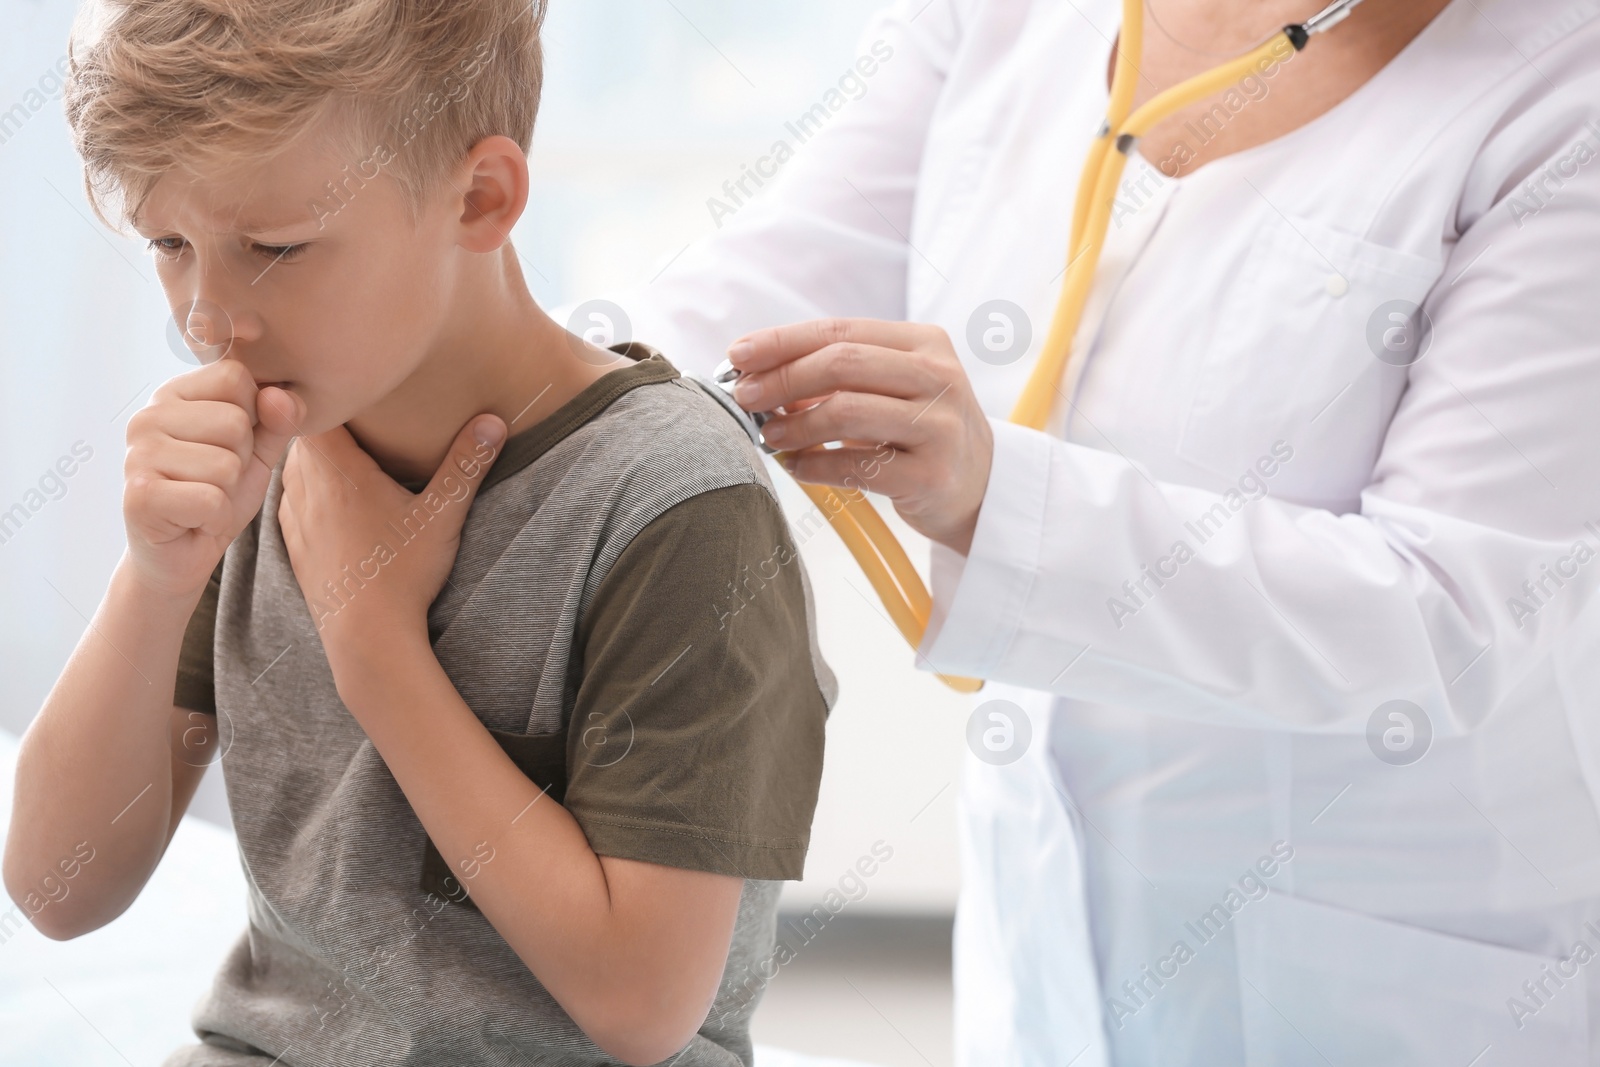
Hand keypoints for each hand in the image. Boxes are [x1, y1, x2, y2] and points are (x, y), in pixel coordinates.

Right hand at [124, 359, 304, 599]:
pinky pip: (212, 500)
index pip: (235, 377)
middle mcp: (147, 417)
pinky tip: (193, 521)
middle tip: (213, 482)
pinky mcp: (140, 495)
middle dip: (240, 461)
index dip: (251, 417)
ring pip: (226, 464)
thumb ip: (277, 420)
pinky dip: (216, 518)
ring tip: (202, 500)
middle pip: (235, 421)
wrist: (181, 555)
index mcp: (173, 395)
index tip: (227, 446)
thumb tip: (282, 395)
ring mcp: (138, 455)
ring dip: (227, 493)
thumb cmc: (217, 494)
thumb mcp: (257, 451)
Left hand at [277, 414, 506, 669]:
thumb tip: (493, 420)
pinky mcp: (295, 546)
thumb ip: (465, 465)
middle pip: (300, 436)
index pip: (312, 411)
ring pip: (291, 468)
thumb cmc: (403, 573)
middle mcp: (307, 489)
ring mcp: (295, 519)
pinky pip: (289, 501)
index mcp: (339, 472)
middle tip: (350, 409)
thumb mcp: (442, 515)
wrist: (367, 636)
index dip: (325, 393)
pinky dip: (304, 489)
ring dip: (311, 457)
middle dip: (321, 421)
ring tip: (341, 449)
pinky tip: (327, 496)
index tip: (347, 383)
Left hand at [726, 318, 993, 553]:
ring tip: (770, 436)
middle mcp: (938, 378)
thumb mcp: (891, 390)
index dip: (782, 341)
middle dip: (782, 378)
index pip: (840, 330)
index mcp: (924, 343)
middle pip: (841, 364)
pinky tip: (796, 467)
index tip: (738, 355)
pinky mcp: (931, 475)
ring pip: (845, 411)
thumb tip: (759, 374)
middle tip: (746, 396)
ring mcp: (938, 426)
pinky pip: (854, 466)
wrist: (983, 489)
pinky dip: (814, 465)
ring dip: (794, 424)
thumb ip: (837, 376)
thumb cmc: (922, 433)